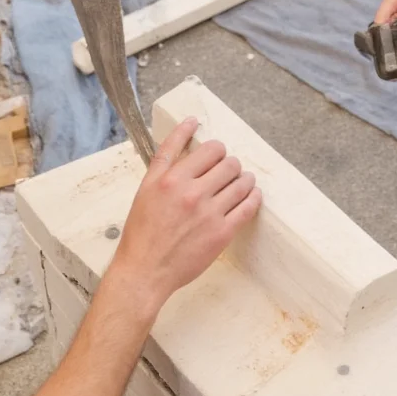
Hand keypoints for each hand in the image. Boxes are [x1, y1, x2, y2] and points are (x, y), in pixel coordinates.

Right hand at [108, 118, 262, 310]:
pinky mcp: (222, 233)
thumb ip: (166, 156)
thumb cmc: (142, 232)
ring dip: (245, 179)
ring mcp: (209, 213)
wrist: (145, 270)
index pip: (209, 149)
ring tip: (242, 182)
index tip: (216, 153)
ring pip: (242, 182)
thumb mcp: (146, 187)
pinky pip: (248, 207)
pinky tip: (251, 196)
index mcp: (172, 179)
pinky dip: (254, 197)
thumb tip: (187, 125)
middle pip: (229, 163)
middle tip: (228, 170)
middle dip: (230, 164)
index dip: (217, 149)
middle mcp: (192, 193)